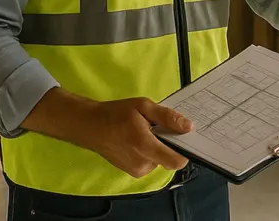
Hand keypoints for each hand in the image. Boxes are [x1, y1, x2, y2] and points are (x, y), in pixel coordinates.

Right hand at [76, 97, 193, 177]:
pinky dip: (150, 153)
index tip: (184, 137)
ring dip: (158, 148)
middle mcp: (142, 163)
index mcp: (145, 146)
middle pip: (170, 159)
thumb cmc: (116, 114)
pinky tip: (139, 141)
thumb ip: (167, 117)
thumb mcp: (143, 106)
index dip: (185, 151)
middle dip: (169, 144)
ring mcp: (136, 170)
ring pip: (160, 160)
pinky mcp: (132, 172)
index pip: (176, 161)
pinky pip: (150, 163)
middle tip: (159, 128)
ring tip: (146, 133)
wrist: (90, 127)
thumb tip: (188, 127)